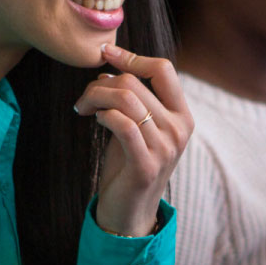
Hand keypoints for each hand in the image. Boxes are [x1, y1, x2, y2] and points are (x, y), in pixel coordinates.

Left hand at [74, 43, 192, 236]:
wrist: (129, 211)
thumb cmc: (128, 165)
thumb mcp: (138, 127)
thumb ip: (134, 100)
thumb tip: (110, 69)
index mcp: (182, 115)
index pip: (163, 69)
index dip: (132, 57)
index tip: (105, 53)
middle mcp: (179, 129)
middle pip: (135, 82)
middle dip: (100, 84)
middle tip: (84, 99)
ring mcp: (165, 148)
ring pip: (125, 99)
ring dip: (95, 98)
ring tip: (83, 108)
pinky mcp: (146, 165)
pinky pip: (122, 124)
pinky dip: (103, 116)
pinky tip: (96, 121)